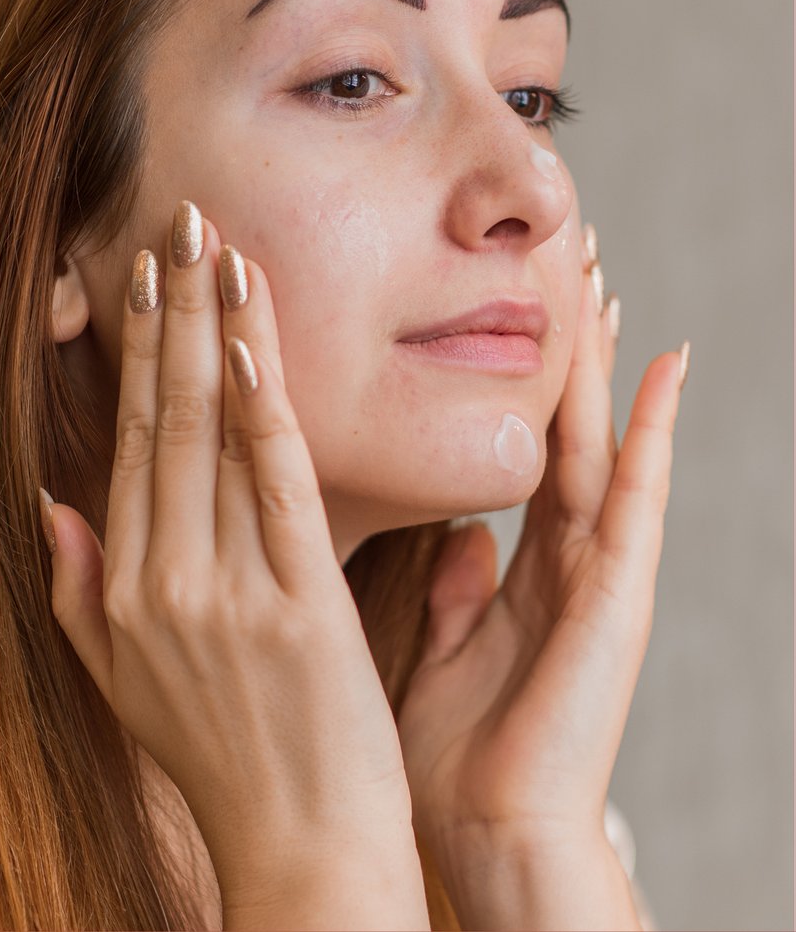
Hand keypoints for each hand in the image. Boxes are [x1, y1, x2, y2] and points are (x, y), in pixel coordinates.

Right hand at [42, 201, 427, 925]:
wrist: (302, 850)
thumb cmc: (227, 759)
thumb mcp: (128, 682)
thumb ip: (82, 595)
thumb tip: (52, 508)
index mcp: (123, 593)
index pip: (130, 443)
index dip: (139, 354)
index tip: (146, 278)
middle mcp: (157, 582)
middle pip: (162, 420)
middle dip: (169, 314)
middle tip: (177, 222)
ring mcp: (221, 592)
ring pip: (210, 434)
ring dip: (213, 330)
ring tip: (215, 246)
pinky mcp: (295, 603)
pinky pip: (272, 480)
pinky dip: (262, 402)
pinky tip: (256, 334)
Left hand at [396, 233, 686, 897]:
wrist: (491, 835)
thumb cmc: (459, 757)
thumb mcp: (439, 652)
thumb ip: (453, 590)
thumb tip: (460, 534)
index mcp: (525, 571)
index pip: (527, 456)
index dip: (524, 388)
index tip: (517, 318)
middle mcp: (569, 558)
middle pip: (566, 430)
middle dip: (567, 351)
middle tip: (567, 267)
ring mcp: (601, 570)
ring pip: (601, 441)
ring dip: (605, 364)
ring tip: (606, 284)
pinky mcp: (619, 590)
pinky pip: (637, 493)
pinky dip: (652, 429)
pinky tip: (665, 366)